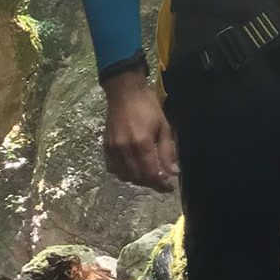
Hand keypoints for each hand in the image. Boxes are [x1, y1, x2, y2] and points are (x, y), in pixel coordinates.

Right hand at [102, 71, 178, 192]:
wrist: (125, 92)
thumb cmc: (148, 106)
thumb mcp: (163, 127)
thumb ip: (167, 152)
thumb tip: (173, 172)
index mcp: (141, 143)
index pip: (150, 173)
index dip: (160, 184)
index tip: (169, 187)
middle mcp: (125, 149)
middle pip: (138, 177)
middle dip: (151, 183)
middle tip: (161, 181)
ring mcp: (113, 148)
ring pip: (125, 175)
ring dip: (138, 180)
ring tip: (148, 175)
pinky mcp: (106, 146)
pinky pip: (113, 168)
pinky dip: (123, 173)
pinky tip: (132, 169)